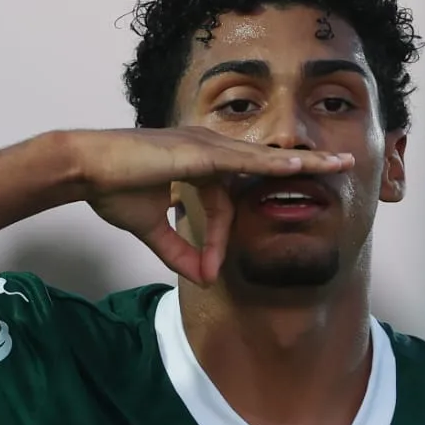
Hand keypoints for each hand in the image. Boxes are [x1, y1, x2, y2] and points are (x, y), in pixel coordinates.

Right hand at [65, 128, 353, 285]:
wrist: (84, 169)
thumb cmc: (111, 188)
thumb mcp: (149, 227)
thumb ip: (176, 250)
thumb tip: (201, 278)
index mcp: (196, 162)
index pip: (222, 203)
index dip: (217, 240)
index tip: (205, 269)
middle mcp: (206, 148)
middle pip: (263, 164)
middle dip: (303, 166)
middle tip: (341, 165)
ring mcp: (204, 146)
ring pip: (263, 158)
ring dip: (302, 162)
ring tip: (338, 164)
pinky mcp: (198, 151)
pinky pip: (245, 160)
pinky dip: (273, 164)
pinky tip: (300, 166)